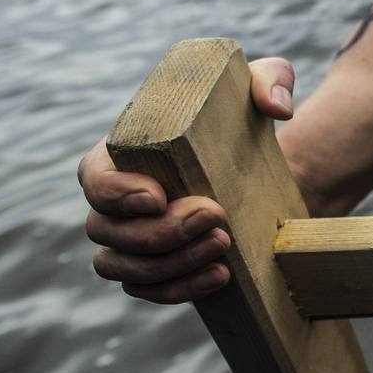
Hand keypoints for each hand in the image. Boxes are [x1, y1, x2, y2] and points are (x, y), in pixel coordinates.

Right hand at [79, 57, 295, 302]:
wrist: (267, 167)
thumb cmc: (246, 118)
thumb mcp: (265, 85)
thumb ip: (271, 80)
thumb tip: (278, 108)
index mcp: (124, 154)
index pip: (93, 178)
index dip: (116, 193)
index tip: (159, 196)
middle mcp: (117, 201)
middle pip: (107, 230)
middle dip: (158, 231)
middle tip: (215, 216)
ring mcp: (131, 240)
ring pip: (123, 267)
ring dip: (170, 264)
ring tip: (223, 245)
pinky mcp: (156, 269)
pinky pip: (149, 291)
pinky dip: (180, 289)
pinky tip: (221, 275)